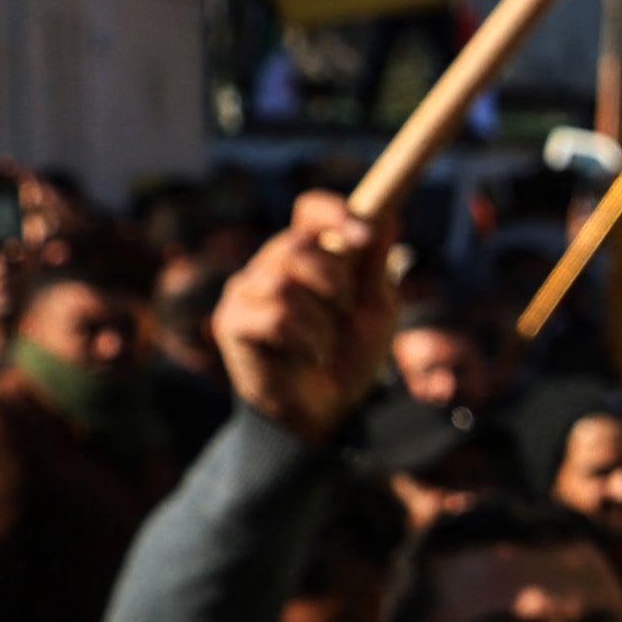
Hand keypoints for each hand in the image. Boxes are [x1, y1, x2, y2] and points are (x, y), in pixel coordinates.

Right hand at [210, 193, 391, 443]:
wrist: (329, 410)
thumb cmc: (349, 356)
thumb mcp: (375, 309)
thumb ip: (376, 266)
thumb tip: (389, 217)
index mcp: (308, 254)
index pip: (311, 211)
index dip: (336, 213)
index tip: (367, 234)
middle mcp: (271, 264)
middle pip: (297, 243)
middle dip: (335, 281)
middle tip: (343, 311)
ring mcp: (247, 291)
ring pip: (285, 283)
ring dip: (321, 320)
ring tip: (325, 344)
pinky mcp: (232, 322)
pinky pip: (275, 316)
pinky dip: (306, 341)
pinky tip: (308, 357)